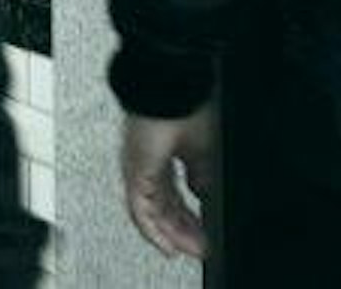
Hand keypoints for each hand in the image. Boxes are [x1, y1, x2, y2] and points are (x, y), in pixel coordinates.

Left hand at [120, 105, 218, 263]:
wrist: (172, 89)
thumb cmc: (188, 107)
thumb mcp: (206, 150)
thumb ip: (203, 177)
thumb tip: (205, 198)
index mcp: (167, 152)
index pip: (177, 192)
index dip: (191, 214)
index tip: (206, 231)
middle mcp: (150, 162)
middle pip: (165, 205)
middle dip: (184, 228)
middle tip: (201, 246)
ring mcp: (140, 168)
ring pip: (153, 211)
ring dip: (173, 234)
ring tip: (191, 250)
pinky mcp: (134, 172)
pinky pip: (140, 211)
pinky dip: (155, 232)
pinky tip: (168, 245)